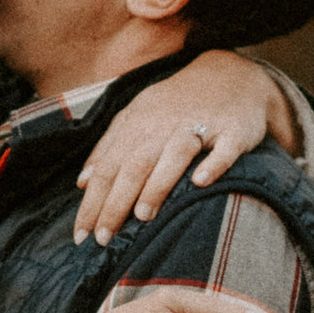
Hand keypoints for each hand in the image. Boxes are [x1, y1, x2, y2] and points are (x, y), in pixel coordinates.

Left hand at [73, 52, 291, 244]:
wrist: (231, 74)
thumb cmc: (178, 104)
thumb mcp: (138, 116)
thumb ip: (109, 147)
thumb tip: (83, 182)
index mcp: (139, 122)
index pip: (108, 165)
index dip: (92, 201)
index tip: (80, 234)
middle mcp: (165, 123)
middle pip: (135, 164)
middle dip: (115, 203)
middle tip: (104, 238)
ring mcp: (201, 125)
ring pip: (174, 154)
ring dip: (157, 185)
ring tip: (142, 217)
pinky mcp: (234, 131)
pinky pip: (224, 149)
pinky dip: (213, 164)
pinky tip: (201, 183)